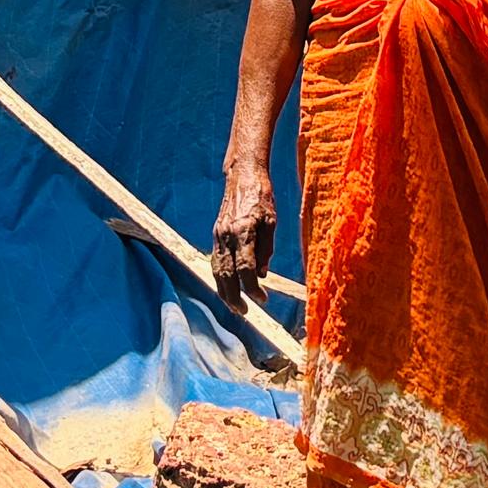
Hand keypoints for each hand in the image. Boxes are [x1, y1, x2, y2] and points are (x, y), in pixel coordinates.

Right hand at [212, 169, 279, 311]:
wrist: (243, 175)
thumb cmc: (262, 196)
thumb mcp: (271, 221)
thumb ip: (266, 249)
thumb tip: (262, 275)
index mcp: (243, 232)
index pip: (245, 269)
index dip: (253, 288)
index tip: (263, 299)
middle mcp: (227, 235)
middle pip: (226, 275)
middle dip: (234, 297)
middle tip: (245, 312)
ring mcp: (218, 235)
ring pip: (217, 271)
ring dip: (224, 292)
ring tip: (235, 306)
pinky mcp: (216, 234)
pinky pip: (215, 262)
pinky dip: (220, 278)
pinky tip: (227, 288)